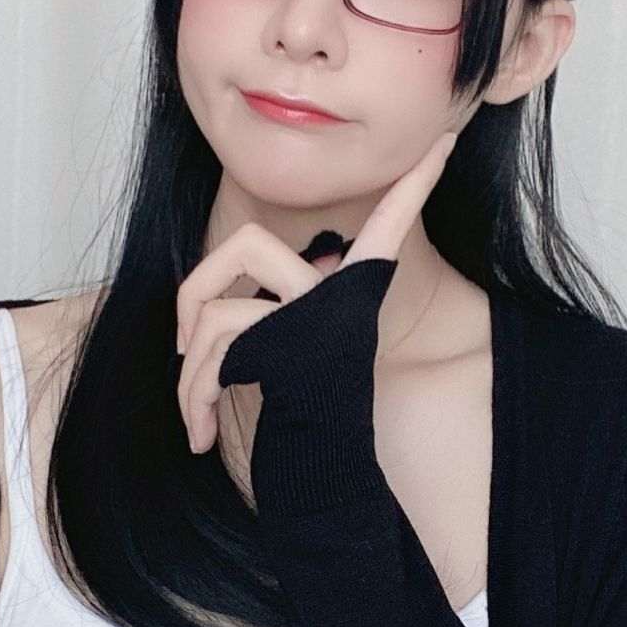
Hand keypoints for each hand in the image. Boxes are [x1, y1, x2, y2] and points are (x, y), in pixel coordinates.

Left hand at [174, 130, 457, 454]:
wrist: (317, 485)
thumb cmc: (302, 426)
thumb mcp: (283, 359)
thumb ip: (268, 316)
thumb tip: (207, 308)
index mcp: (348, 295)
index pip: (387, 226)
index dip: (413, 186)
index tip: (445, 140)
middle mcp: (341, 301)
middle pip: (249, 240)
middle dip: (194, 287)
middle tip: (181, 337)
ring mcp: (318, 325)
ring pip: (220, 312)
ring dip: (188, 373)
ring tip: (194, 413)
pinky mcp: (294, 355)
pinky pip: (217, 350)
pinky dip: (192, 395)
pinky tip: (200, 434)